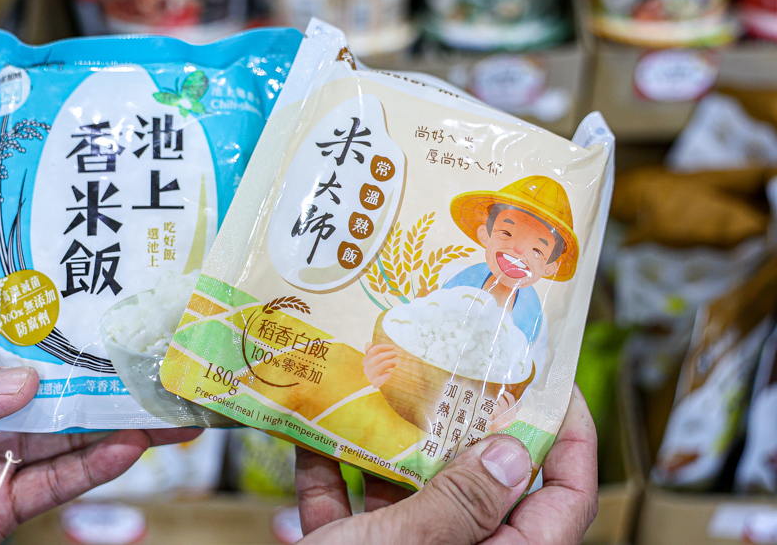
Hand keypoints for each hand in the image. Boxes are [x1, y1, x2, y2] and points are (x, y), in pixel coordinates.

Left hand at [0, 283, 199, 544]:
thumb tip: (22, 381)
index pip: (2, 313)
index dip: (48, 292)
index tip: (101, 269)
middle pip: (53, 372)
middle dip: (104, 360)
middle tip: (155, 344)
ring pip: (68, 428)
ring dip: (118, 415)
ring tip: (166, 398)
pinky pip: (54, 482)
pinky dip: (95, 466)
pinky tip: (130, 446)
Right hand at [295, 385, 597, 544]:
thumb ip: (462, 502)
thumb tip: (514, 451)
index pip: (564, 499)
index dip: (570, 436)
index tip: (553, 380)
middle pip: (481, 485)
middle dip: (460, 424)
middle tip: (452, 368)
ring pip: (410, 494)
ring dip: (385, 445)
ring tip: (375, 390)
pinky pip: (353, 512)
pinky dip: (331, 477)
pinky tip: (311, 438)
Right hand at [362, 343, 396, 388]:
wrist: (368, 389)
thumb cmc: (373, 372)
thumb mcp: (371, 361)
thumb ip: (370, 351)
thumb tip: (369, 343)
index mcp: (366, 360)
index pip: (373, 350)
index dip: (383, 347)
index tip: (392, 347)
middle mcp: (366, 368)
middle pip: (377, 358)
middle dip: (387, 354)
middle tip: (395, 354)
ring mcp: (370, 376)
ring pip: (378, 367)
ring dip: (387, 363)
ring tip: (394, 363)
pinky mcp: (374, 383)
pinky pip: (378, 380)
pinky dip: (384, 376)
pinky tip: (389, 374)